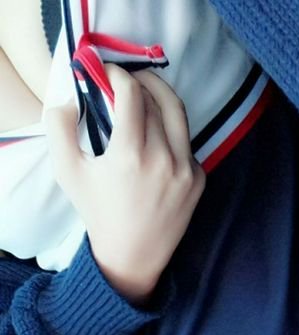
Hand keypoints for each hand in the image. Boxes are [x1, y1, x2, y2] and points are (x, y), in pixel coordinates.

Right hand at [44, 64, 205, 300]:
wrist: (132, 256)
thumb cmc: (98, 213)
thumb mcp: (68, 171)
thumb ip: (60, 126)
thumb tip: (72, 95)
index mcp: (131, 155)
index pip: (132, 93)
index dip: (118, 75)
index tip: (107, 73)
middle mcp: (164, 159)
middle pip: (156, 100)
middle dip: (139, 83)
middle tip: (125, 82)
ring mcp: (186, 170)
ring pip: (177, 115)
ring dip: (160, 98)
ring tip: (145, 95)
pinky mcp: (199, 180)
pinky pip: (186, 143)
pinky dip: (171, 132)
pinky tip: (156, 139)